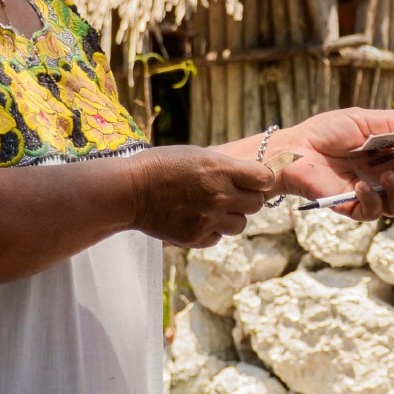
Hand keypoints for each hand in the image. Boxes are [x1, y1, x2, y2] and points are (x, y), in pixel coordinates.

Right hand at [126, 146, 275, 246]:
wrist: (130, 190)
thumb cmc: (162, 166)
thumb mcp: (197, 155)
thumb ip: (225, 167)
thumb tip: (250, 176)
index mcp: (220, 170)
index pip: (263, 179)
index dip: (260, 180)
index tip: (253, 181)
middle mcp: (219, 195)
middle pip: (256, 205)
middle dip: (247, 200)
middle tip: (231, 196)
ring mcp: (208, 219)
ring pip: (240, 225)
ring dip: (230, 218)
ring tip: (211, 208)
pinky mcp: (196, 237)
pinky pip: (218, 238)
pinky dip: (211, 231)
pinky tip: (196, 219)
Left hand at [279, 108, 393, 220]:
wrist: (294, 148)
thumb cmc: (323, 132)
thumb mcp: (360, 120)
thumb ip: (389, 122)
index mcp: (387, 159)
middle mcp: (381, 179)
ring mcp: (368, 195)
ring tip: (390, 177)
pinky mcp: (350, 206)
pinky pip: (370, 212)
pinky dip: (372, 201)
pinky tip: (364, 187)